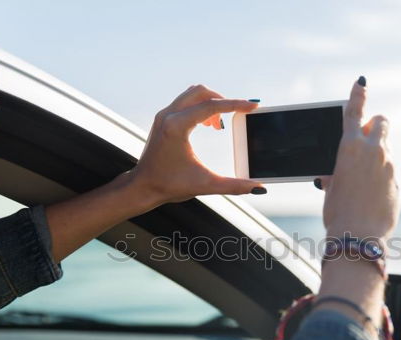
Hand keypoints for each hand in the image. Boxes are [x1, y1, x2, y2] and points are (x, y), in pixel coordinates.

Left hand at [123, 85, 263, 209]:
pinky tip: (208, 125)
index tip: (252, 105)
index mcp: (177, 127)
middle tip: (235, 116)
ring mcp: (164, 115)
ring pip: (193, 94)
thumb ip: (234, 185)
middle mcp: (168, 115)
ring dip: (211, 103)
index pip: (211, 106)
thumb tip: (258, 187)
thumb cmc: (169, 185)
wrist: (143, 187)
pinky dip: (200, 107)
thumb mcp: (205, 185)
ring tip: (218, 126)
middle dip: (223, 100)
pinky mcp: (163, 119)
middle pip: (201, 92)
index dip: (235, 105)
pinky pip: (185, 102)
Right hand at [319, 79, 397, 239]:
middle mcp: (372, 151)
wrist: (358, 236)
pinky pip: (388, 171)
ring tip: (362, 182)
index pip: (355, 112)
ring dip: (376, 156)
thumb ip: (335, 172)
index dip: (357, 95)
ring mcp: (388, 165)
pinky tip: (370, 196)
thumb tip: (333, 174)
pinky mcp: (396, 181)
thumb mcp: (330, 188)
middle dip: (375, 126)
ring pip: (385, 149)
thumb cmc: (338, 213)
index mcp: (349, 147)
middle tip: (366, 140)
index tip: (361, 83)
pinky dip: (380, 177)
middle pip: (381, 122)